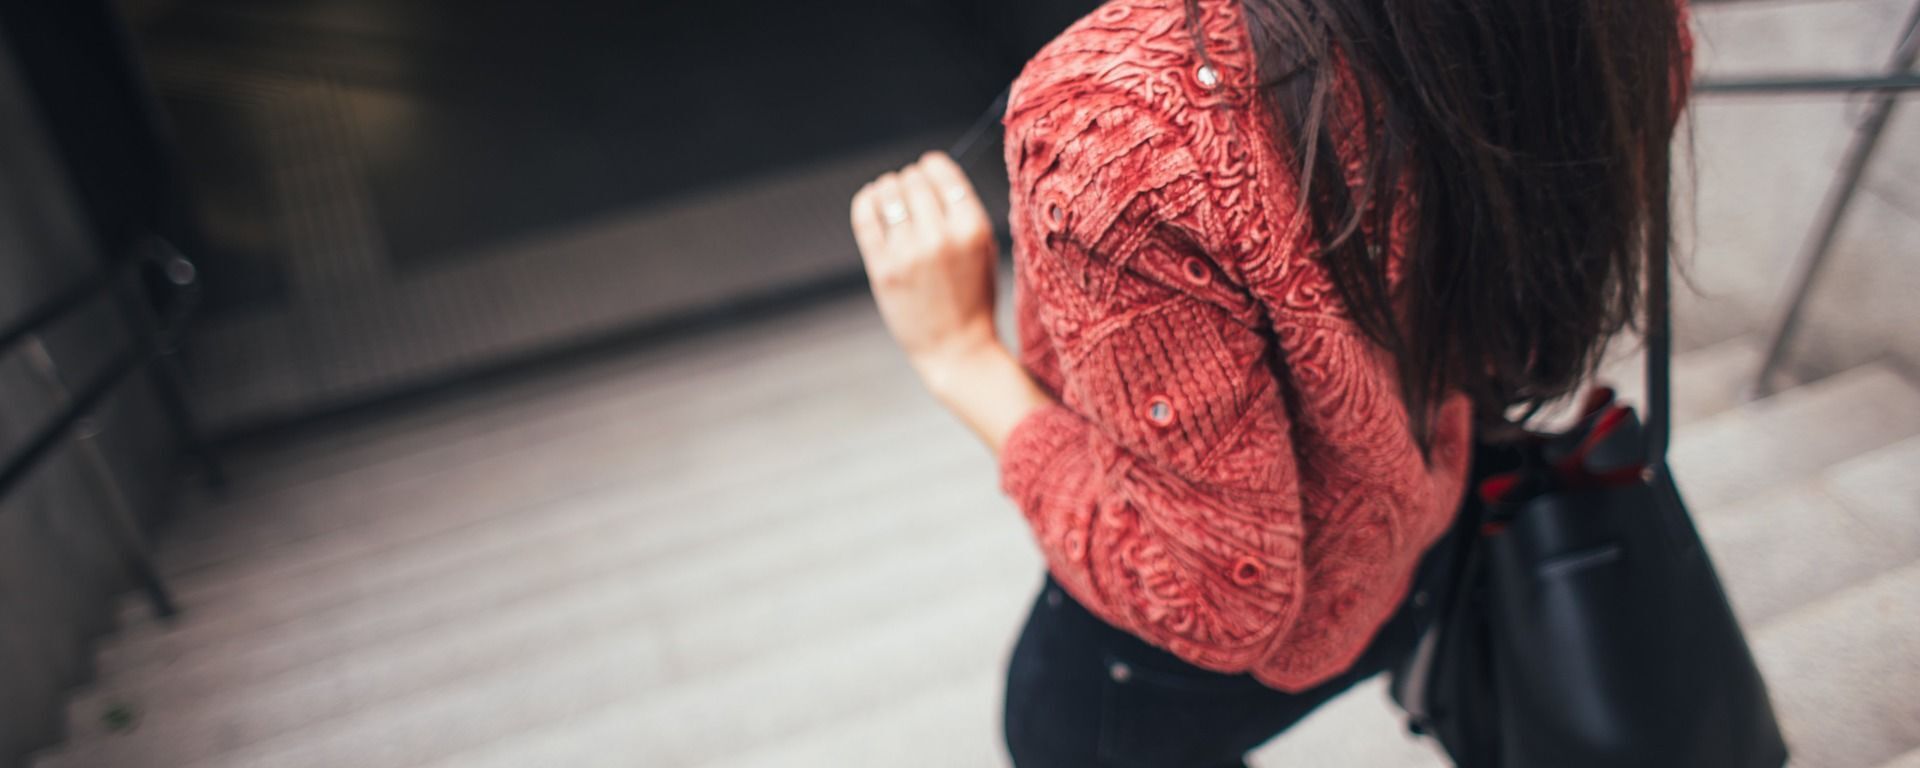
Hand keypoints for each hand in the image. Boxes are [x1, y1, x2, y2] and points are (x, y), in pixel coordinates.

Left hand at [850, 151, 1001, 384]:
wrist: (956, 348)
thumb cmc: (973, 296)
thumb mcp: (983, 249)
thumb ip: (962, 211)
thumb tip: (930, 171)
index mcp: (973, 229)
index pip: (942, 173)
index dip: (931, 166)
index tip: (927, 169)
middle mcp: (940, 237)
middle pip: (913, 180)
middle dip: (910, 181)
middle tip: (910, 194)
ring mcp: (908, 253)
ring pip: (888, 193)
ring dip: (888, 188)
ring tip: (891, 197)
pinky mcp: (882, 269)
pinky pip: (865, 216)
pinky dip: (867, 201)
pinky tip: (873, 203)